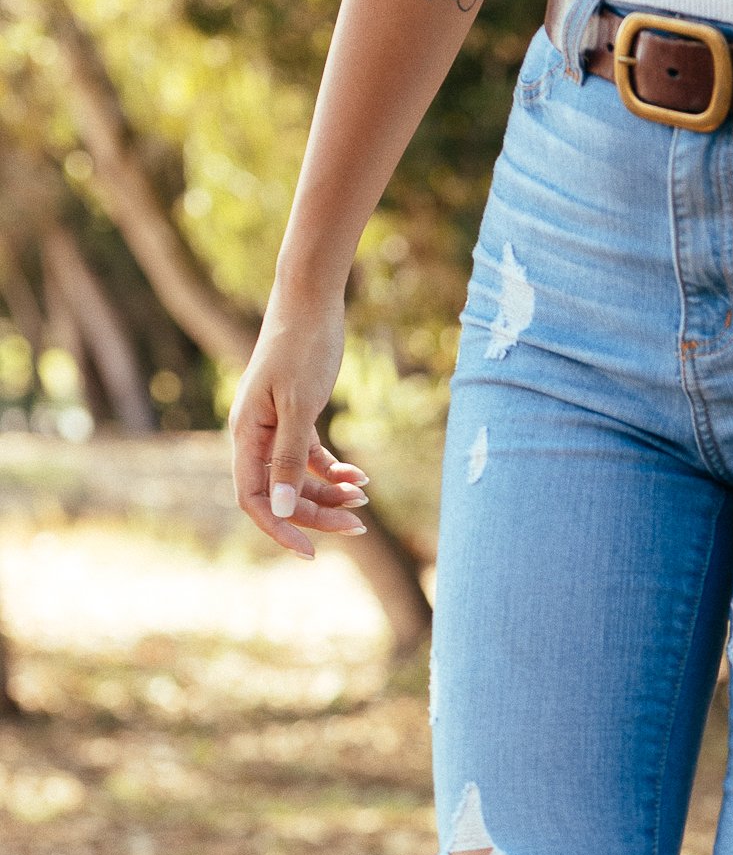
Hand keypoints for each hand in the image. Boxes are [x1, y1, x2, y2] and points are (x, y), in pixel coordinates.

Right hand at [228, 299, 368, 558]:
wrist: (311, 301)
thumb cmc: (302, 348)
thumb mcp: (299, 406)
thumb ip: (290, 459)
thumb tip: (284, 510)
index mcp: (245, 434)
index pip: (254, 500)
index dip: (280, 529)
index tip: (312, 553)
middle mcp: (255, 435)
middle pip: (282, 494)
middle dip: (319, 512)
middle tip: (361, 523)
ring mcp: (275, 427)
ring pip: (300, 478)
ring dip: (331, 492)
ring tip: (365, 496)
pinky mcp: (297, 417)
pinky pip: (312, 458)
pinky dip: (335, 470)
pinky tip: (362, 477)